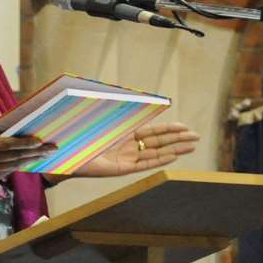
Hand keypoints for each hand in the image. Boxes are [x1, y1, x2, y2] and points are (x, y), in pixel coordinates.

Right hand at [0, 135, 55, 193]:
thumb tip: (13, 135)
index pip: (6, 144)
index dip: (24, 143)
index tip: (40, 140)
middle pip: (14, 156)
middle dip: (35, 152)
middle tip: (52, 148)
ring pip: (13, 166)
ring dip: (30, 160)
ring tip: (45, 155)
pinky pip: (5, 173)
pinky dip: (17, 167)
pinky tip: (27, 162)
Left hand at [77, 122, 200, 176]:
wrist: (66, 154)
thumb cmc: (81, 136)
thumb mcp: (102, 122)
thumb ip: (117, 113)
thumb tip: (126, 94)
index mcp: (125, 134)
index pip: (152, 131)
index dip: (169, 129)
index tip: (184, 127)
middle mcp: (128, 147)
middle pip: (159, 142)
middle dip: (178, 139)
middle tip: (197, 137)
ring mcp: (127, 158)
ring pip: (156, 153)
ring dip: (175, 150)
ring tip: (192, 146)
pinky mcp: (122, 169)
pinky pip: (145, 164)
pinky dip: (160, 160)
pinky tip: (174, 156)